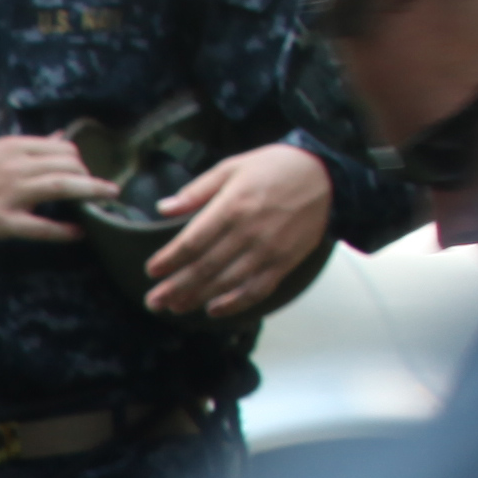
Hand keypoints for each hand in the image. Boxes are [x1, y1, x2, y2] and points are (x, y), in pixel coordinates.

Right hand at [0, 132, 113, 245]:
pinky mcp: (2, 222)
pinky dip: (62, 231)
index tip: (83, 171)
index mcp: (14, 147)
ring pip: (61, 188)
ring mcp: (10, 195)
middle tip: (99, 188)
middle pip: (67, 166)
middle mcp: (16, 167)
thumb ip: (28, 147)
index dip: (79, 160)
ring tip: (107, 197)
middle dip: (89, 176)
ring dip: (89, 192)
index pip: (62, 148)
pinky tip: (77, 233)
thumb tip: (59, 138)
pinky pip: (39, 227)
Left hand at [137, 139, 335, 317]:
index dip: (169, 259)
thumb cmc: (275, 167)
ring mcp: (268, 250)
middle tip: (153, 301)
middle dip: (175, 287)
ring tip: (174, 308)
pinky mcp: (285, 262)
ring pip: (227, 283)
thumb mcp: (233, 166)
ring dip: (198, 298)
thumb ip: (197, 190)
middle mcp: (249, 232)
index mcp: (233, 206)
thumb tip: (163, 208)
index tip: (151, 271)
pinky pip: (257, 289)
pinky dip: (234, 304)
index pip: (193, 241)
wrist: (327, 175)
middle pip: (205, 267)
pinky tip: (214, 310)